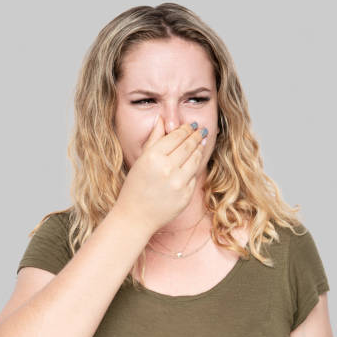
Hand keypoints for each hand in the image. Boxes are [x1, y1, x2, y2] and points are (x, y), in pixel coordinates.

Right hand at [113, 114, 207, 232]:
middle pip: (189, 146)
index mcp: (153, 157)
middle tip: (202, 130)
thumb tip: (162, 119)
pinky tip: (195, 160)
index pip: (176, 136)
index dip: (186, 129)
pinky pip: (194, 176)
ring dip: (200, 149)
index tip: (191, 125)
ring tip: (201, 142)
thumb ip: (154, 138)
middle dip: (197, 136)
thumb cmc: (134, 187)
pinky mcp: (186, 195)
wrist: (136, 217)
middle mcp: (167, 169)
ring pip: (195, 159)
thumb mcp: (141, 160)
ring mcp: (178, 183)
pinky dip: (194, 167)